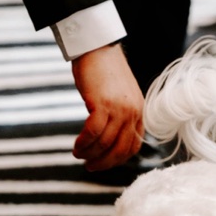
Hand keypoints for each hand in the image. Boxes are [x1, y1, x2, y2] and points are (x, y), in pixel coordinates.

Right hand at [70, 41, 144, 169]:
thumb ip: (119, 115)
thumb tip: (108, 137)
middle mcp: (133, 112)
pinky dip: (84, 143)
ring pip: (104, 143)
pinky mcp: (103, 104)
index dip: (118, 159)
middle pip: (120, 149)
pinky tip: (76, 146)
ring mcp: (119, 109)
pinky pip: (93, 132)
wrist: (98, 49)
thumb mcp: (118, 97)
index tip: (104, 164)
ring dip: (90, 153)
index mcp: (139, 112)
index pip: (133, 146)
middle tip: (90, 167)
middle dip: (104, 163)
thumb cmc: (104, 72)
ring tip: (79, 155)